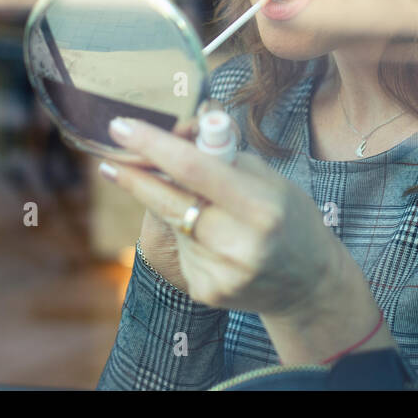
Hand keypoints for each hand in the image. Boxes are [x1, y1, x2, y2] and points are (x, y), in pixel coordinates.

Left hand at [100, 108, 351, 321]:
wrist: (307, 284)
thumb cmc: (289, 217)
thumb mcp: (270, 178)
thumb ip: (225, 155)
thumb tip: (181, 128)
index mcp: (261, 207)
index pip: (193, 168)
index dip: (152, 145)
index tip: (121, 126)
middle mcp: (238, 243)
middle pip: (168, 200)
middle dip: (134, 176)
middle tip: (110, 158)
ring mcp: (220, 272)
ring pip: (175, 222)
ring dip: (176, 207)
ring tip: (212, 213)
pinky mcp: (206, 291)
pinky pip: (182, 248)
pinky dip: (189, 236)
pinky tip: (216, 243)